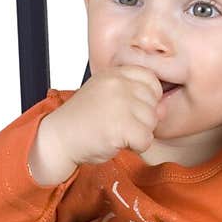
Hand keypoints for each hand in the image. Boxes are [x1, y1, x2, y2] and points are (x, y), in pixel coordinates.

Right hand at [43, 66, 164, 168]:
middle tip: (118, 123)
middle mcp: (118, 84)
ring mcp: (120, 103)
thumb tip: (163, 109)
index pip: (150, 79)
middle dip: (141, 119)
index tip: (131, 108)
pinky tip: (116, 141)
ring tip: (115, 131)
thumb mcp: (109, 98)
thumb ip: (136, 99)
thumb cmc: (82, 120)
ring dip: (137, 133)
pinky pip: (145, 140)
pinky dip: (135, 147)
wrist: (58, 138)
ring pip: (151, 122)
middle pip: (153, 103)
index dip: (147, 98)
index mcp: (115, 74)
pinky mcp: (121, 125)